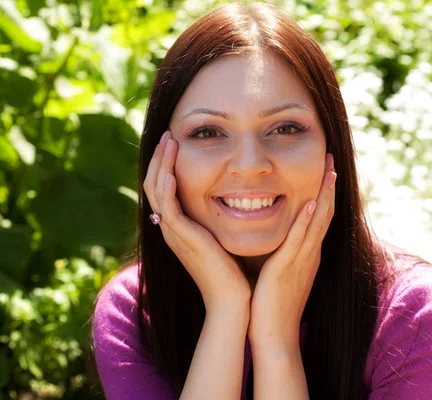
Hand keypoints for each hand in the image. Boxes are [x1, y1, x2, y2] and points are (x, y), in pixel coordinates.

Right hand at [143, 131, 251, 314]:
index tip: (176, 142)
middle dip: (160, 158)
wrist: (231, 300)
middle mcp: (172, 228)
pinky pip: (168, 208)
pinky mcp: (183, 239)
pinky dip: (167, 188)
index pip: (164, 188)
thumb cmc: (233, 272)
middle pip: (154, 184)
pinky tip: (173, 171)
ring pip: (157, 191)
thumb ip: (217, 221)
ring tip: (169, 141)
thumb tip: (227, 202)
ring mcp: (174, 233)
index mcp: (180, 227)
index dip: (166, 164)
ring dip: (162, 164)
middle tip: (167, 134)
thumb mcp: (222, 239)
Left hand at [248, 153, 335, 349]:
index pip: (319, 216)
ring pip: (318, 222)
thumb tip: (275, 240)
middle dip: (328, 185)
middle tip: (331, 158)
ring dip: (324, 195)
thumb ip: (281, 254)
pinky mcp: (289, 268)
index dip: (324, 192)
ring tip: (329, 170)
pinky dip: (307, 221)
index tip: (324, 170)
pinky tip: (311, 202)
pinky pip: (301, 240)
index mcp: (307, 253)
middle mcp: (310, 253)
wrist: (274, 335)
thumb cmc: (272, 307)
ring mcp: (302, 260)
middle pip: (324, 213)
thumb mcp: (280, 274)